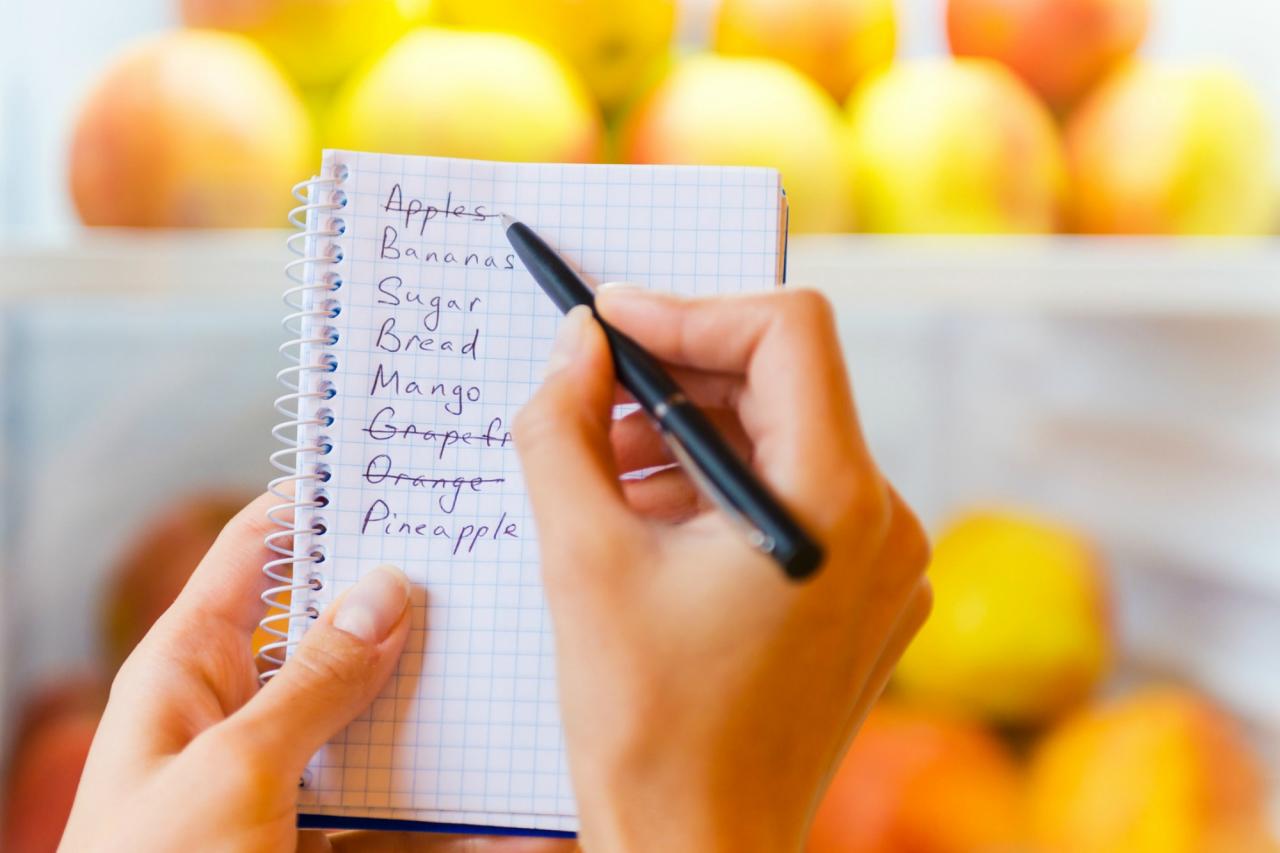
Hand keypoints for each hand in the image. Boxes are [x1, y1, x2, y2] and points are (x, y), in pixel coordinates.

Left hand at [60, 493, 573, 852]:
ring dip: (443, 705)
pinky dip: (449, 808)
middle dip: (409, 606)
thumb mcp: (234, 771)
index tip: (404, 475)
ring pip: (379, 716)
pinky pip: (396, 807)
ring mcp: (288, 777)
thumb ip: (316, 681)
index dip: (321, 504)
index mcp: (191, 668)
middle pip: (337, 631)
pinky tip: (510, 805)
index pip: (258, 551)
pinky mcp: (322, 836)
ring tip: (521, 669)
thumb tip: (384, 589)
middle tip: (491, 568)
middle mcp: (243, 711)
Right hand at [514, 288, 930, 852]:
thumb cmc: (645, 729)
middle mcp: (885, 526)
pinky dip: (721, 491)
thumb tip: (576, 343)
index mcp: (836, 504)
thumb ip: (564, 428)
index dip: (691, 308)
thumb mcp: (580, 559)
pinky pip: (796, 502)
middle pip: (784, 386)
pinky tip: (650, 522)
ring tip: (605, 470)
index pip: (788, 331)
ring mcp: (884, 568)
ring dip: (692, 437)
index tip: (610, 320)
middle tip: (591, 392)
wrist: (698, 852)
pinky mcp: (865, 600)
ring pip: (786, 444)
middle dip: (679, 377)